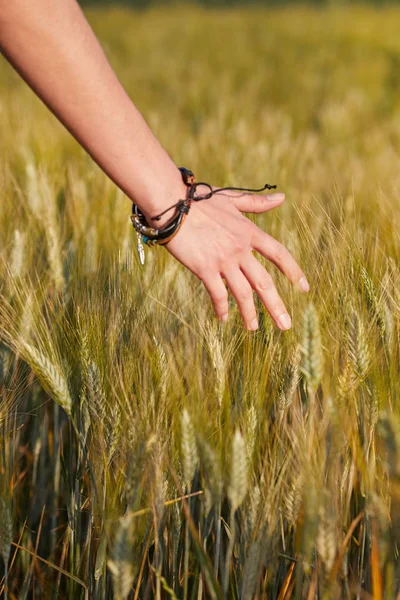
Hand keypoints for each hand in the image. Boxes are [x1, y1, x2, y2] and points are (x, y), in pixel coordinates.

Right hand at [165, 189, 309, 330]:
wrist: (171, 203)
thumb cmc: (199, 199)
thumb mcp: (231, 199)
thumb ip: (257, 203)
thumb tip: (282, 197)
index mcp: (249, 232)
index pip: (278, 254)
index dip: (294, 271)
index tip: (305, 288)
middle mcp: (240, 248)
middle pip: (264, 282)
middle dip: (276, 306)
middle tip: (286, 325)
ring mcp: (223, 260)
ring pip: (243, 293)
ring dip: (249, 313)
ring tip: (254, 329)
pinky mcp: (204, 268)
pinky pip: (217, 294)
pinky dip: (222, 308)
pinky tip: (224, 319)